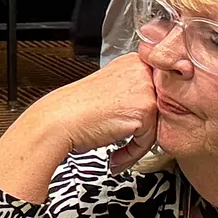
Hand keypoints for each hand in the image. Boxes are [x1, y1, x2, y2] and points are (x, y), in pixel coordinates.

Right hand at [0, 54, 158, 200]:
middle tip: (129, 143)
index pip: (158, 88)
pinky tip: (116, 156)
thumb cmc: (72, 111)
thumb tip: (152, 107)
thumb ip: (132, 92)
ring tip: (119, 152)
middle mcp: (140, 69)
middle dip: (147, 129)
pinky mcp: (145, 109)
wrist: (56, 122)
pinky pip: (150, 138)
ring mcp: (145, 87)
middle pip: (162, 106)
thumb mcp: (108, 91)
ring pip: (157, 123)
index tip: (132, 128)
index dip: (148, 112)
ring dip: (139, 143)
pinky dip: (133, 152)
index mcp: (131, 61)